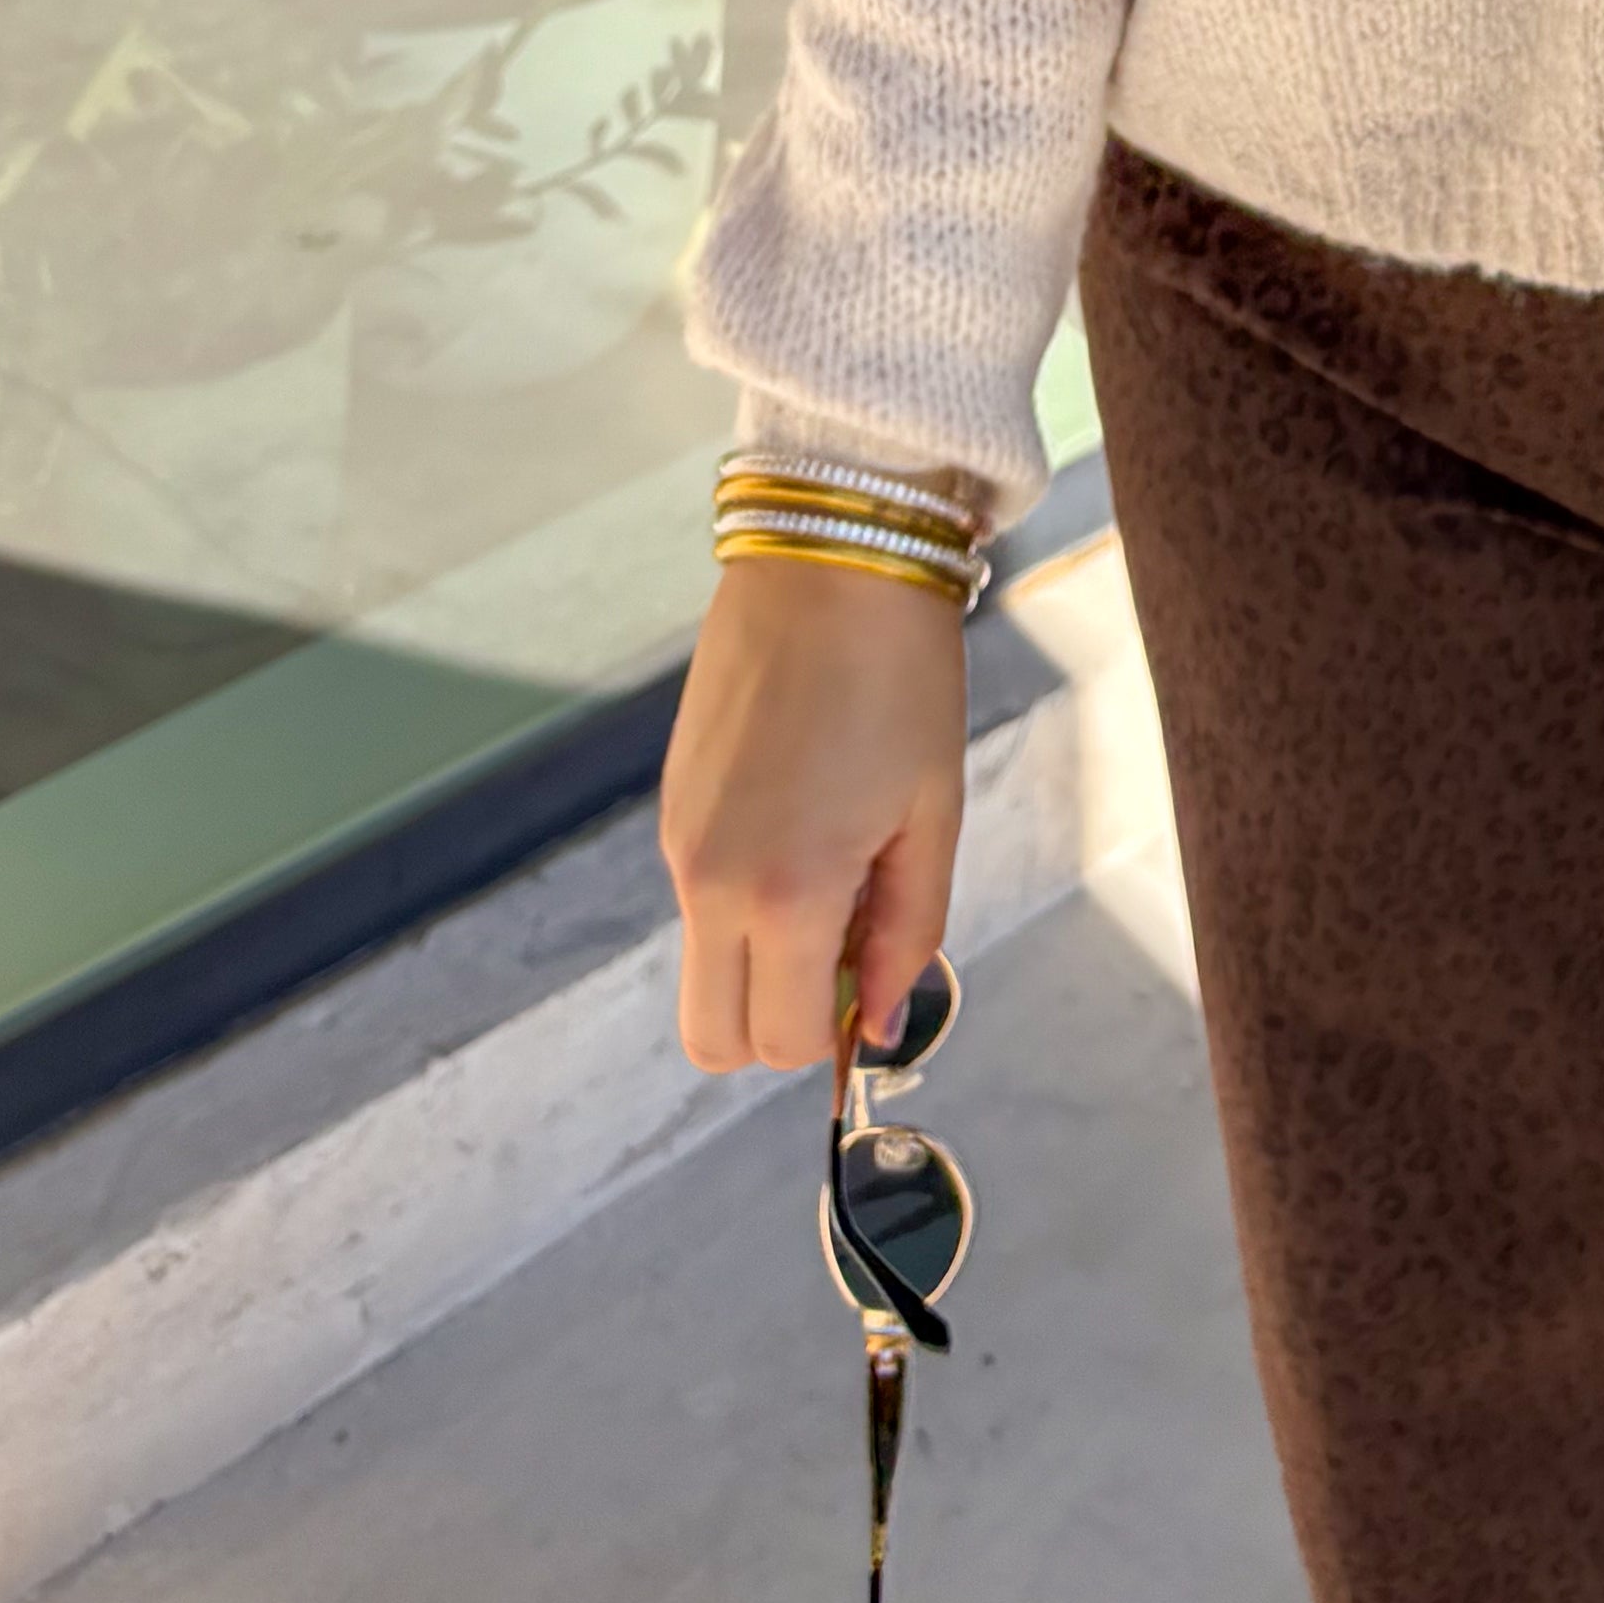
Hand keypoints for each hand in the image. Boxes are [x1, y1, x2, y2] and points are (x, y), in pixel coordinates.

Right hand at [662, 555, 968, 1074]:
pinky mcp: (671, 807)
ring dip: (760, 962)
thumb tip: (878, 1019)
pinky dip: (742, 904)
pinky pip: (697, 901)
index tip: (879, 971)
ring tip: (833, 870)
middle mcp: (710, 882)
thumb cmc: (901, 677)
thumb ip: (907, 931)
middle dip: (780, 1022)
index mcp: (786, 892)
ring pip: (699, 972)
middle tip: (847, 943)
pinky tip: (802, 823)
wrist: (830, 559)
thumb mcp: (932, 814)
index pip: (783, 1043)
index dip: (838, 1031)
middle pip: (713, 1039)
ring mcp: (679, 844)